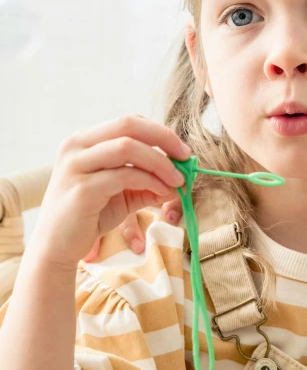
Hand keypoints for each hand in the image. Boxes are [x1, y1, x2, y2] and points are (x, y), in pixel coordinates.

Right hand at [29, 115, 189, 270]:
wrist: (57, 246)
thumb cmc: (89, 216)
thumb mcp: (122, 194)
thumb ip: (147, 181)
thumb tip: (181, 176)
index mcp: (84, 140)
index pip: (128, 122)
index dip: (160, 132)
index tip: (182, 151)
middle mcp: (76, 146)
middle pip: (128, 125)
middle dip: (164, 139)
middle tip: (186, 157)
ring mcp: (76, 166)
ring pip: (127, 147)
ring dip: (160, 162)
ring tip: (178, 180)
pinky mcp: (82, 189)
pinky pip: (124, 176)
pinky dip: (150, 181)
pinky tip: (162, 193)